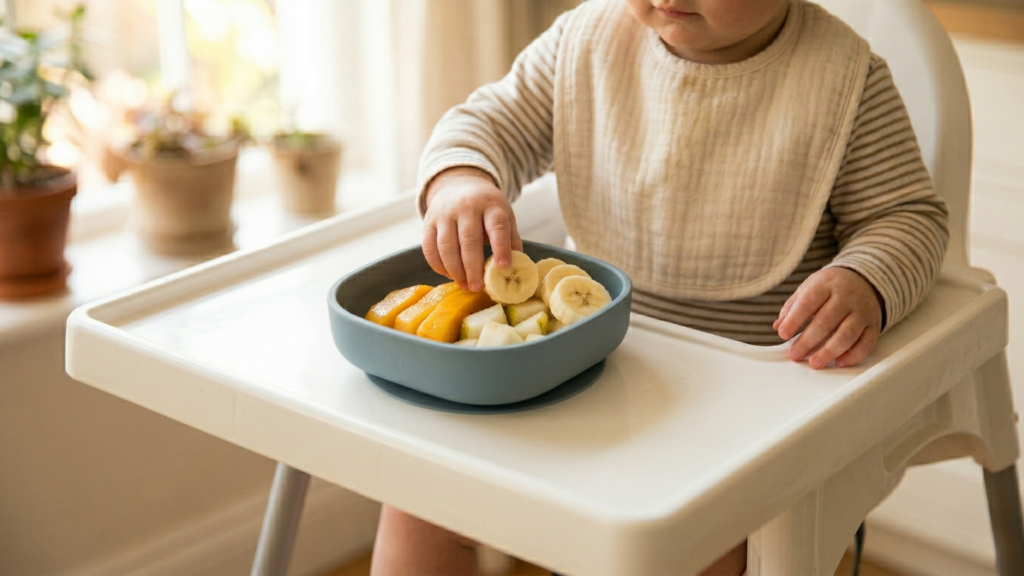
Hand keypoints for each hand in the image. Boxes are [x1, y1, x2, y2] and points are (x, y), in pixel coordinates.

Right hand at [422, 167, 521, 291]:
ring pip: (446, 246)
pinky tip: (450, 275)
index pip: (497, 226)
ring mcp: (445, 214)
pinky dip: (438, 266)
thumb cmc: (487, 209)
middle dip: (473, 267)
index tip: (504, 267)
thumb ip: (511, 240)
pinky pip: (429, 248)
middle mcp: (466, 207)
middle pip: (469, 240)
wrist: (458, 185)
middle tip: (478, 287)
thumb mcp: (504, 216)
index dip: (501, 247)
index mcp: (491, 206)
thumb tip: (518, 268)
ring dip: (455, 270)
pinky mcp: (428, 222)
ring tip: (464, 285)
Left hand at [773, 267, 883, 368]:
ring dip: (829, 351)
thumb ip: (792, 306)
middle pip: (827, 321)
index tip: (783, 334)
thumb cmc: (830, 288)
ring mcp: (862, 311)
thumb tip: (778, 326)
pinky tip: (839, 362)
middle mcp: (846, 297)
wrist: (864, 280)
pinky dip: (854, 355)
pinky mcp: (873, 325)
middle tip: (795, 355)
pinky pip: (867, 342)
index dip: (795, 319)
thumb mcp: (809, 288)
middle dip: (808, 341)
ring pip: (847, 334)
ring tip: (814, 363)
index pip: (809, 302)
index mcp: (826, 285)